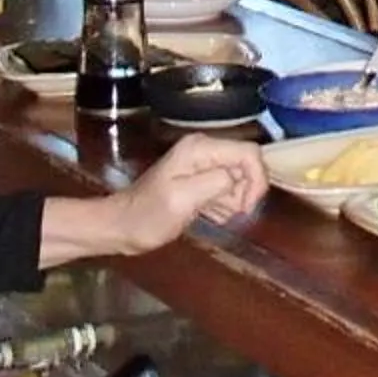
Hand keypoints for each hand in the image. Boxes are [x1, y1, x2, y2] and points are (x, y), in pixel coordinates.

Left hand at [46, 137, 268, 260]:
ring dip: (234, 201)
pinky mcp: (199, 179)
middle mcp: (203, 150)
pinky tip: (209, 215)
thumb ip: (215, 183)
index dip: (256, 179)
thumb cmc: (147, 217)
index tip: (246, 207)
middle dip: (245, 192)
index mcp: (200, 149)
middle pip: (247, 164)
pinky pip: (227, 188)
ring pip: (240, 178)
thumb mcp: (182, 200)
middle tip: (231, 215)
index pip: (249, 153)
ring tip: (213, 216)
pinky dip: (225, 204)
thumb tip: (238, 177)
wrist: (121, 227)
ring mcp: (201, 164)